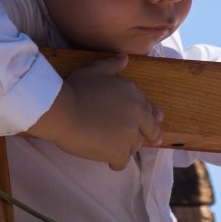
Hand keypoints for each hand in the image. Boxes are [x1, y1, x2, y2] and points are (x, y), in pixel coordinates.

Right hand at [27, 54, 162, 169]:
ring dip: (129, 147)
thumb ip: (112, 65)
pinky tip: (111, 163)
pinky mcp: (118, 152)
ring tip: (121, 149)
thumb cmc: (77, 89)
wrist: (65, 111)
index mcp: (134, 95)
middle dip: (152, 134)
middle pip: (150, 129)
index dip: (151, 115)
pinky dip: (117, 162)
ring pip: (136, 146)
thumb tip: (125, 58)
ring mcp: (129, 135)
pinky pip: (123, 162)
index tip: (155, 119)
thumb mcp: (95, 70)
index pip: (149, 108)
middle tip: (155, 140)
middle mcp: (137, 115)